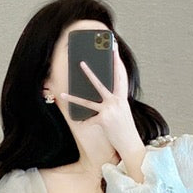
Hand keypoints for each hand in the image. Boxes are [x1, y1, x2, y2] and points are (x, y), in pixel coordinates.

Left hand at [60, 41, 142, 157]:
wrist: (130, 143)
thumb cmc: (125, 127)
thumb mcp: (122, 111)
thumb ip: (113, 101)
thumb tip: (98, 96)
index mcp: (122, 97)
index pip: (120, 76)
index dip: (117, 62)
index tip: (114, 49)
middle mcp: (116, 101)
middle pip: (100, 84)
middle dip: (90, 73)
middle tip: (81, 62)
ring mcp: (109, 110)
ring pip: (88, 103)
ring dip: (74, 98)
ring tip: (63, 93)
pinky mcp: (103, 120)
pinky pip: (89, 121)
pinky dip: (85, 124)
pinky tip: (81, 125)